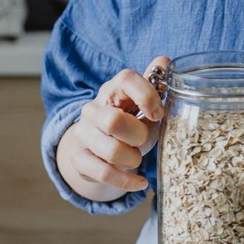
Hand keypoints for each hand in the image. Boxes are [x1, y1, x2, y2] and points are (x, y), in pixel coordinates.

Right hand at [62, 56, 169, 195]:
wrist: (98, 147)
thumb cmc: (129, 122)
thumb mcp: (143, 104)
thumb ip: (154, 83)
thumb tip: (164, 61)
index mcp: (113, 89)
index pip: (126, 79)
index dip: (147, 96)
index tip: (159, 114)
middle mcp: (94, 108)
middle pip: (113, 121)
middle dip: (138, 136)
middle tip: (144, 140)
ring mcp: (83, 134)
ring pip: (110, 151)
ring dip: (132, 159)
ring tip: (137, 159)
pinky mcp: (79, 159)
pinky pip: (104, 173)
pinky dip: (127, 181)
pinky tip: (139, 182)